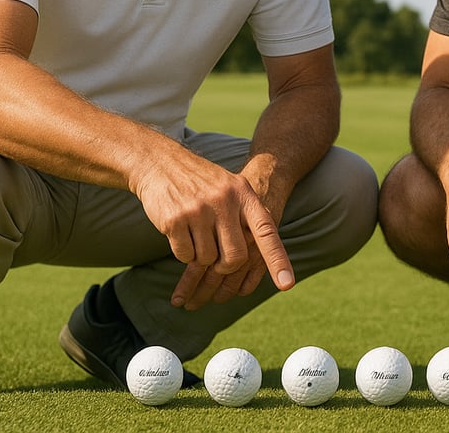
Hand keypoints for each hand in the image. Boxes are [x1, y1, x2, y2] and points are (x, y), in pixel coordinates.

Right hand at [131, 152, 293, 309]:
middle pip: (235, 257)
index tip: (287, 285)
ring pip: (208, 260)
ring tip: (196, 234)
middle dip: (225, 265)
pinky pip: (185, 255)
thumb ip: (248, 215)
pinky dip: (184, 252)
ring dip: (201, 257)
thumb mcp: (231, 187)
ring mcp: (198, 210)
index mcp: (243, 194)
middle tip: (216, 257)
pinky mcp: (175, 220)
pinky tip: (180, 232)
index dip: (277, 259)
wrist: (162, 163)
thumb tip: (261, 254)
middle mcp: (224, 201)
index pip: (266, 232)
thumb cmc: (203, 181)